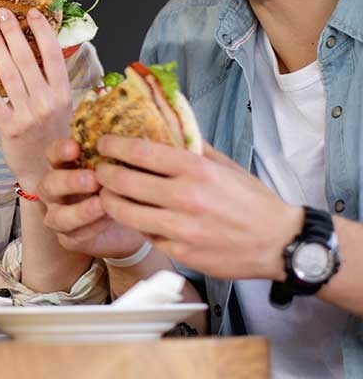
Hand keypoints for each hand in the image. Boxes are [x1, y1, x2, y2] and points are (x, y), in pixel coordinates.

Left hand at [0, 8, 70, 189]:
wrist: (45, 174)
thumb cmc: (52, 136)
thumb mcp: (62, 107)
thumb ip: (54, 80)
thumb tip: (48, 46)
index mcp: (63, 93)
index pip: (54, 55)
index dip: (43, 31)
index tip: (32, 12)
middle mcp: (48, 101)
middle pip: (28, 59)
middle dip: (14, 33)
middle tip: (1, 11)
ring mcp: (28, 115)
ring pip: (9, 74)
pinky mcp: (9, 127)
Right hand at [38, 138, 146, 258]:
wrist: (130, 219)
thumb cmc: (122, 184)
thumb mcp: (121, 166)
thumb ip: (120, 152)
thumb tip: (137, 134)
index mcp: (63, 167)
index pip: (52, 154)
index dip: (60, 150)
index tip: (75, 147)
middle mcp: (55, 191)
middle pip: (49, 184)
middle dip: (69, 181)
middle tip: (93, 178)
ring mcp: (58, 215)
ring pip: (57, 216)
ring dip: (79, 210)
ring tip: (102, 204)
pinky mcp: (68, 238)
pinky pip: (73, 235)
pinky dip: (91, 228)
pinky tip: (109, 220)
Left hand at [94, 136, 302, 280]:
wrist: (279, 243)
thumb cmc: (253, 201)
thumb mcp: (226, 165)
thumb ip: (194, 147)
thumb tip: (167, 127)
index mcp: (196, 170)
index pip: (140, 152)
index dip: (114, 145)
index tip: (103, 143)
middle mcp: (185, 197)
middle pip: (124, 181)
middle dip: (104, 173)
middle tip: (99, 170)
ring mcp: (180, 228)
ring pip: (125, 212)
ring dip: (109, 200)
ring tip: (107, 193)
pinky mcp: (180, 252)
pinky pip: (144, 234)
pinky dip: (135, 223)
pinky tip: (134, 215)